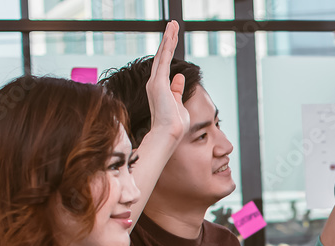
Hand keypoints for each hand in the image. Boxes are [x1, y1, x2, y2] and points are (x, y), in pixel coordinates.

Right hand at [147, 21, 188, 142]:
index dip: (169, 50)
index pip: (165, 64)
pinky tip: (171, 35)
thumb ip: (177, 90)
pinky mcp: (158, 82)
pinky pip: (163, 59)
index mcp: (160, 87)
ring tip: (173, 24)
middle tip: (172, 24)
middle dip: (168, 39)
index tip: (173, 37)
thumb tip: (179, 77)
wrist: (169, 134)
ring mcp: (155, 82)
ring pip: (162, 54)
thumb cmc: (174, 124)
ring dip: (168, 38)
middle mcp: (155, 82)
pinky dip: (167, 46)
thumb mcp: (178, 102)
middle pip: (162, 56)